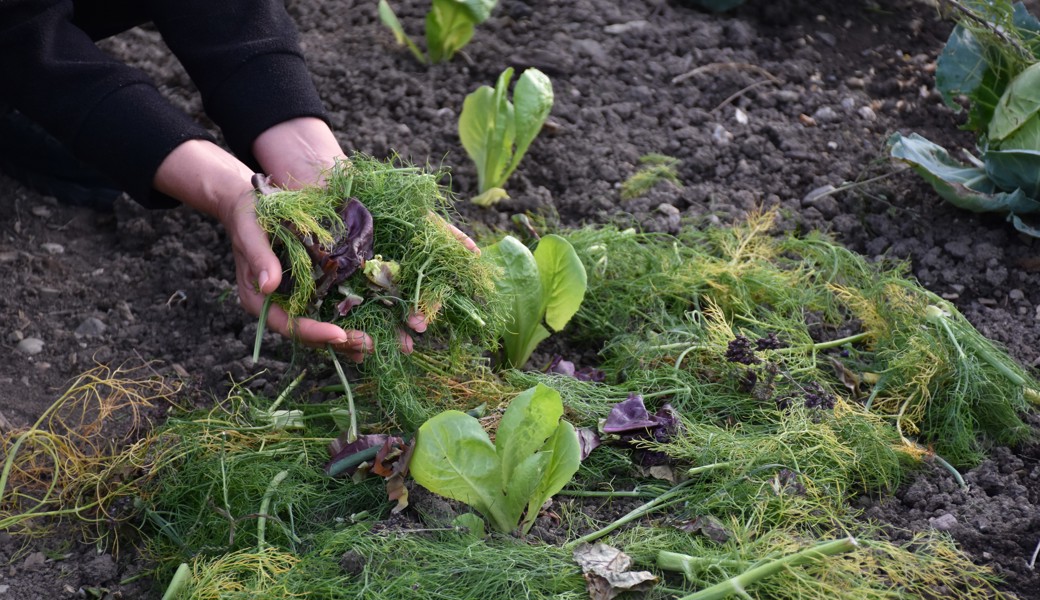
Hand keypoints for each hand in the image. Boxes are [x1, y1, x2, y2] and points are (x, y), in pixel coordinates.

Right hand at [153, 139, 364, 354]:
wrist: (248, 205)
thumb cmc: (248, 216)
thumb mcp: (250, 231)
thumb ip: (259, 258)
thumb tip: (269, 285)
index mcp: (259, 299)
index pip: (288, 325)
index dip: (314, 332)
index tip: (340, 334)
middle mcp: (277, 306)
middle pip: (308, 334)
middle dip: (338, 341)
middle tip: (370, 345)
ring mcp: (293, 300)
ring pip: (320, 327)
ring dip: (347, 338)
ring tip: (375, 344)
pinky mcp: (308, 289)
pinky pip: (328, 310)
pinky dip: (347, 319)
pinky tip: (372, 326)